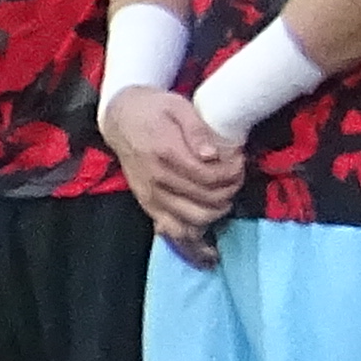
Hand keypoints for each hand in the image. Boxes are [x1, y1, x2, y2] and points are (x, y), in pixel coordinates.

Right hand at [101, 83, 239, 259]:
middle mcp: (156, 179)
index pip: (208, 177)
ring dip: (215, 216)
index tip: (239, 163)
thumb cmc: (154, 108)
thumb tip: (212, 155)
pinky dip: (190, 244)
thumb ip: (197, 130)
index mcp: (165, 153)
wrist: (120, 117)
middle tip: (236, 180)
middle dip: (228, 194)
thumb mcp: (179, 106)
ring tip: (226, 202)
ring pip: (189, 223)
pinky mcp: (146, 204)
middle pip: (204, 202)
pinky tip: (208, 254)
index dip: (231, 174)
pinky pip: (169, 232)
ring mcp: (150, 195)